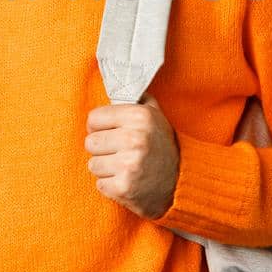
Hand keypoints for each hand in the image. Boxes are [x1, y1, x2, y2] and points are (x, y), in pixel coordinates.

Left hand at [84, 92, 180, 219]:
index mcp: (140, 116)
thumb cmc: (162, 146)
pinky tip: (127, 181)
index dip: (101, 127)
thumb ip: (135, 98)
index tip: (112, 133)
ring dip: (106, 168)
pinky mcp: (124, 187)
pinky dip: (111, 186)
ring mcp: (129, 164)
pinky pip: (100, 184)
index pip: (93, 118)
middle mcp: (135, 138)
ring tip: (125, 167)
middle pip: (90, 142)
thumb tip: (115, 84)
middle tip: (120, 152)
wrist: (180, 183)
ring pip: (93, 164)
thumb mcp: (155, 116)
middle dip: (102, 149)